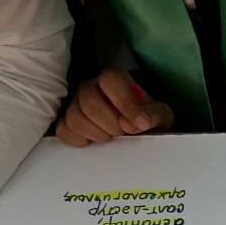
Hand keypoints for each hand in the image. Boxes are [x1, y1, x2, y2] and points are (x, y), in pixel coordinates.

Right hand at [56, 68, 173, 147]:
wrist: (139, 136)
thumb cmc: (148, 123)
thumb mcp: (161, 118)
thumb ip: (155, 116)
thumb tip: (141, 122)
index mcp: (115, 81)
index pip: (110, 79)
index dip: (125, 103)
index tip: (140, 125)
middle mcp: (91, 88)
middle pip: (89, 101)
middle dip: (111, 124)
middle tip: (125, 135)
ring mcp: (76, 105)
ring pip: (75, 118)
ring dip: (97, 134)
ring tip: (112, 140)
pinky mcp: (68, 124)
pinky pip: (64, 131)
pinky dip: (80, 141)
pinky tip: (96, 145)